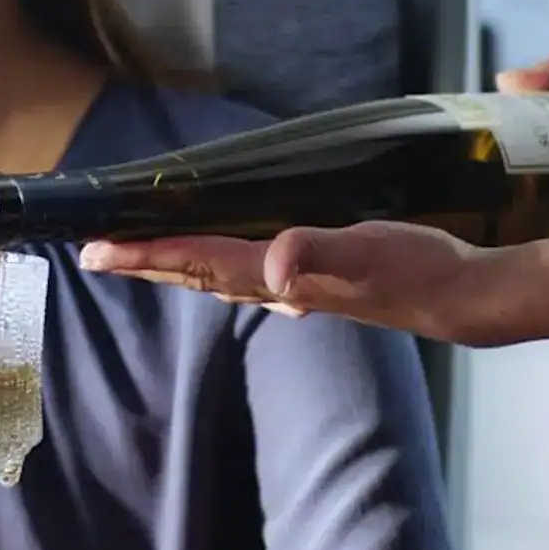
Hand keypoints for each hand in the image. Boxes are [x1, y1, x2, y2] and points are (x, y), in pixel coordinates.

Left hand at [80, 221, 487, 341]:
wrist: (457, 298)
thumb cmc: (415, 269)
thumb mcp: (368, 251)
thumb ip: (319, 254)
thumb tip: (276, 272)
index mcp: (276, 274)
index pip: (193, 260)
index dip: (143, 256)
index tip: (96, 251)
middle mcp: (276, 286)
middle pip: (192, 274)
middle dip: (142, 264)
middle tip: (92, 254)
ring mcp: (293, 288)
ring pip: (214, 276)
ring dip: (172, 266)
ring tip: (137, 257)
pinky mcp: (314, 283)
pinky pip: (247, 273)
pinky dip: (216, 264)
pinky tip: (222, 266)